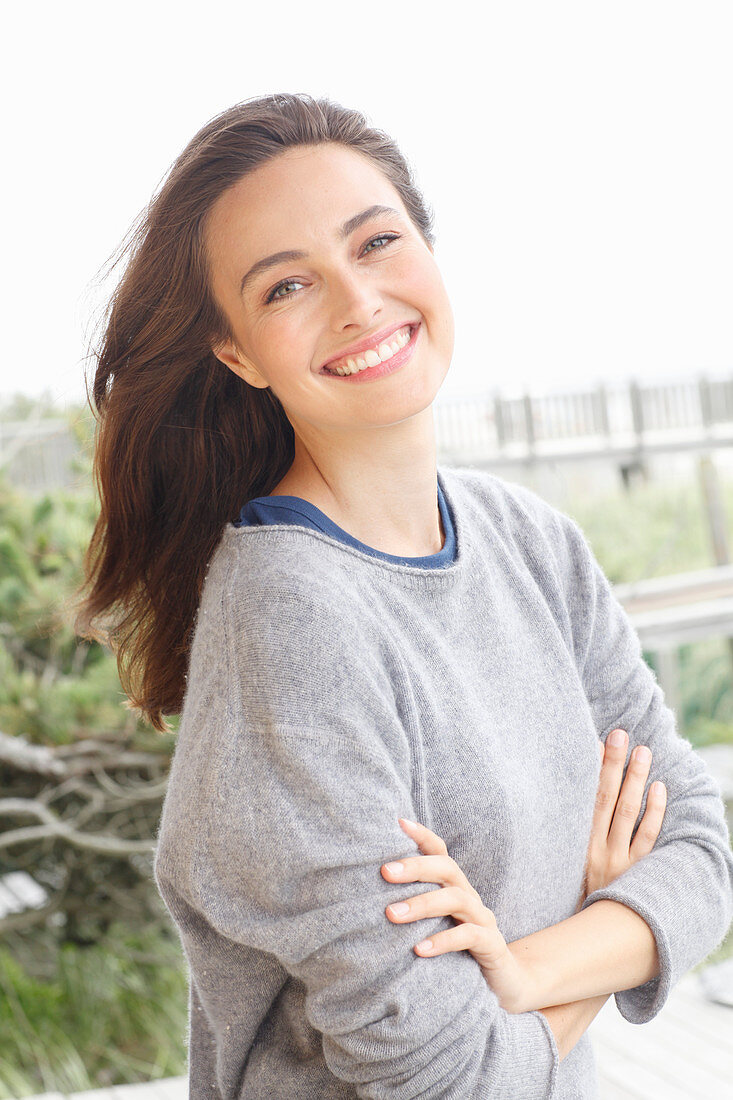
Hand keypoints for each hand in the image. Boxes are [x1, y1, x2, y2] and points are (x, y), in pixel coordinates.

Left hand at [381, 819, 528, 1012]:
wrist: (505, 984)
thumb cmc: (458, 952)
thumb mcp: (433, 926)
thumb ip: (410, 909)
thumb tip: (368, 898)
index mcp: (454, 887)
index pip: (440, 853)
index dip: (422, 836)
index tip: (398, 823)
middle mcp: (469, 897)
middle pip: (446, 869)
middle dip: (415, 867)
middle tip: (385, 872)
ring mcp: (483, 920)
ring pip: (455, 899)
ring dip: (422, 904)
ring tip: (392, 914)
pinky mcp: (492, 946)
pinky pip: (469, 936)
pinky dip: (443, 940)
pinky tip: (419, 950)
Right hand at [580, 728, 667, 905]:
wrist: (589, 939)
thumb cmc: (576, 897)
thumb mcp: (565, 866)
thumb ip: (570, 837)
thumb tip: (568, 800)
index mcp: (575, 845)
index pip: (585, 799)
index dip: (591, 770)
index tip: (597, 742)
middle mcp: (595, 849)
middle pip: (605, 798)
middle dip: (612, 764)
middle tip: (621, 734)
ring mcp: (618, 861)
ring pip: (628, 813)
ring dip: (635, 779)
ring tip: (643, 752)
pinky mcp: (637, 873)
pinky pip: (648, 838)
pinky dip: (655, 812)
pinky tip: (659, 789)